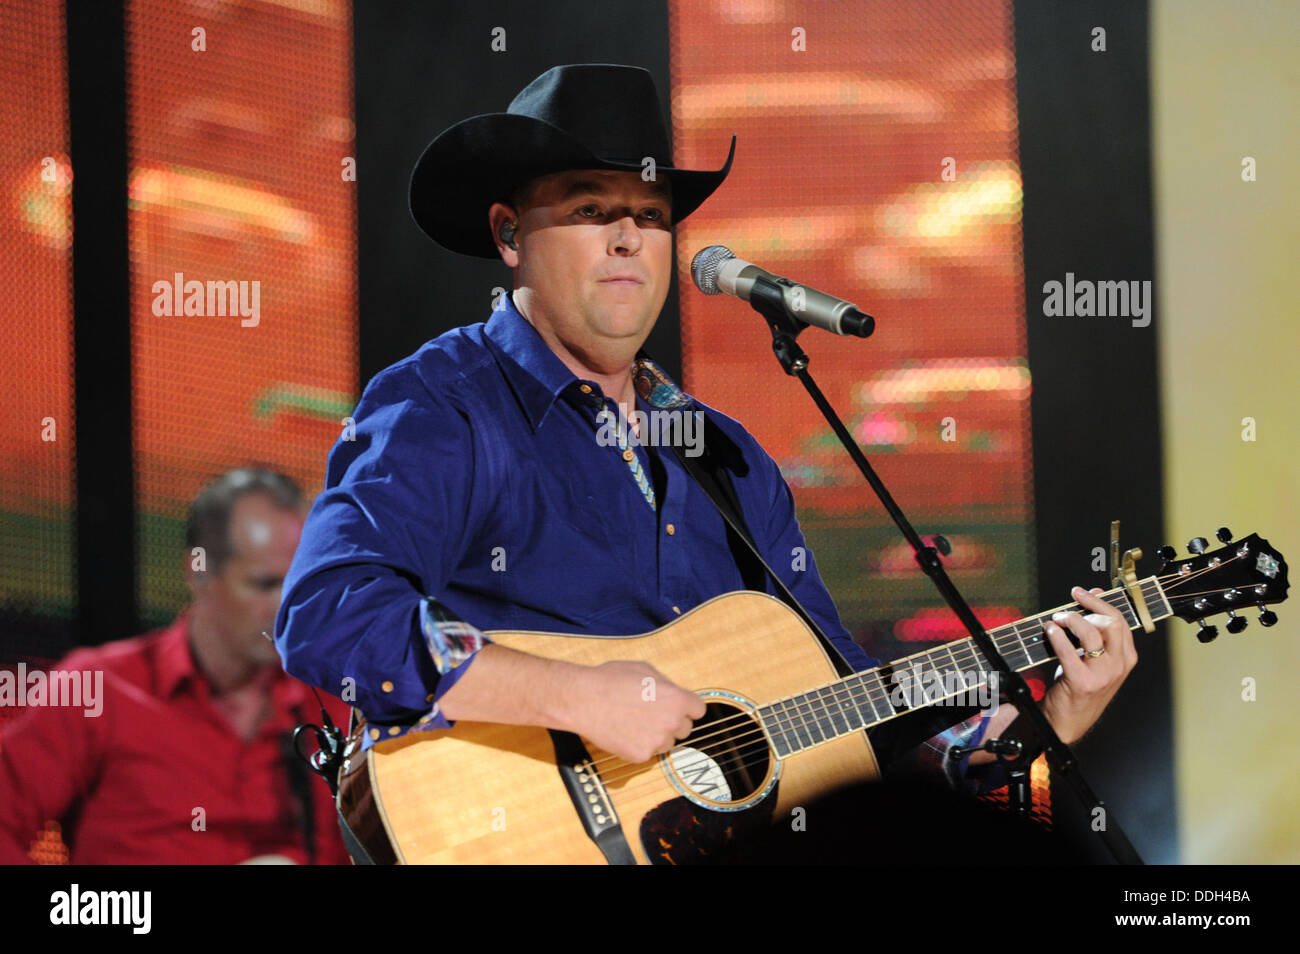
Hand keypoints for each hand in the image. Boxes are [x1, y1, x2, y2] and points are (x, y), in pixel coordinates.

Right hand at [568, 661, 706, 763]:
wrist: (584, 700)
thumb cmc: (611, 680)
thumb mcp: (645, 669)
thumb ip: (666, 684)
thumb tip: (671, 693)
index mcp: (677, 699)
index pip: (698, 710)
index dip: (687, 708)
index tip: (678, 708)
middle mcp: (672, 722)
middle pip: (685, 729)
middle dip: (672, 722)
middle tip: (652, 714)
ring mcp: (657, 741)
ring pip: (667, 743)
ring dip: (657, 736)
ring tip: (634, 722)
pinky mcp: (641, 756)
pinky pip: (647, 753)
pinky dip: (638, 745)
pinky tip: (624, 732)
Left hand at [1039, 586, 1137, 743]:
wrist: (1069, 721)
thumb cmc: (1080, 684)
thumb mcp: (1095, 658)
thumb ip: (1097, 629)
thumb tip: (1096, 593)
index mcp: (1126, 657)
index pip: (1120, 619)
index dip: (1100, 601)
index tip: (1081, 592)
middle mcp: (1119, 665)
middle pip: (1111, 622)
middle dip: (1088, 606)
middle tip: (1069, 603)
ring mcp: (1103, 674)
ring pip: (1092, 633)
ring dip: (1071, 620)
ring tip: (1057, 619)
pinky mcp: (1082, 682)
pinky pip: (1069, 651)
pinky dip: (1057, 636)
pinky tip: (1049, 630)